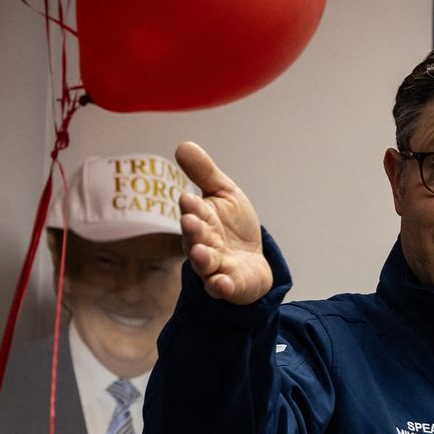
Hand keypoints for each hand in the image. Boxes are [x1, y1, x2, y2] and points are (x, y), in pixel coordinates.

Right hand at [175, 140, 273, 304]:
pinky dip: (221, 287)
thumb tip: (183, 145)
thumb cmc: (232, 226)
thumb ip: (204, 173)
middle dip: (193, 231)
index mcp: (200, 220)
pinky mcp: (229, 285)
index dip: (192, 207)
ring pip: (205, 265)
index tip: (189, 199)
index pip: (194, 212)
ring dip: (203, 259)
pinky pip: (222, 288)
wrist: (251, 261)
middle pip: (195, 238)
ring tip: (203, 254)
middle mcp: (203, 244)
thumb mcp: (224, 195)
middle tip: (192, 223)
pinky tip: (223, 284)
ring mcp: (215, 267)